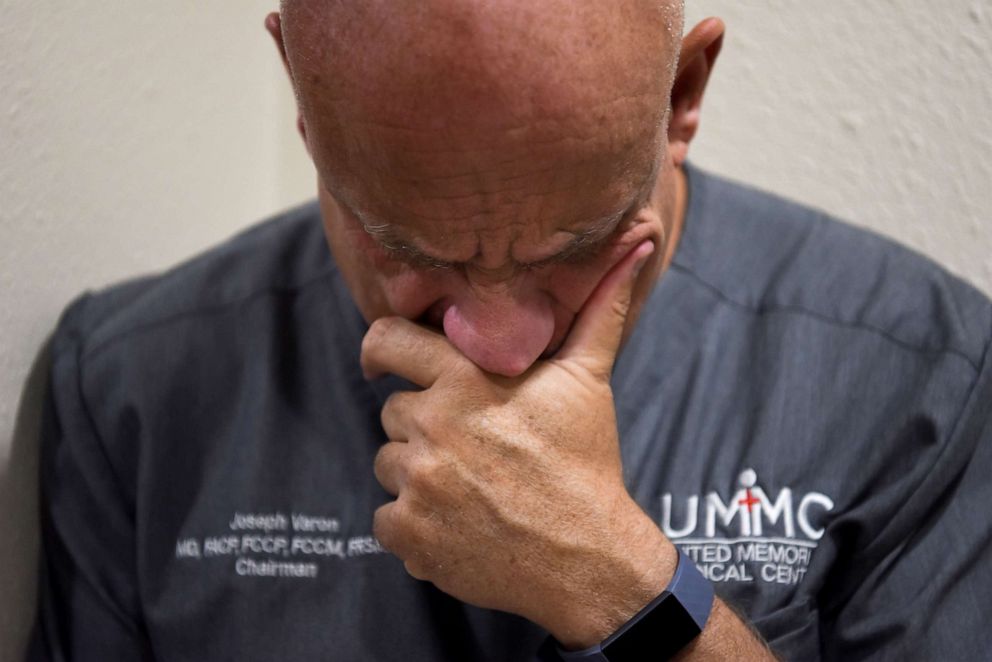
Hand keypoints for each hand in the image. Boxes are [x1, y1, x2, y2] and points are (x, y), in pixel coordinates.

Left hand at [361, 240, 676, 648]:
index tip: (382, 365)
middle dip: (424, 429)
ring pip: (389, 466)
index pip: (386, 341)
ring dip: (419, 477)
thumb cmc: (586, 463)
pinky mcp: (409, 533)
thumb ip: (601, 311)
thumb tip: (639, 246)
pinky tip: (458, 526)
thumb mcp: (589, 380)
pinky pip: (385, 520)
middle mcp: (433, 426)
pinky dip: (414, 526)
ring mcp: (418, 483)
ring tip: (471, 489)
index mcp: (466, 380)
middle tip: (473, 450)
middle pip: (393, 414)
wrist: (588, 557)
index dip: (378, 350)